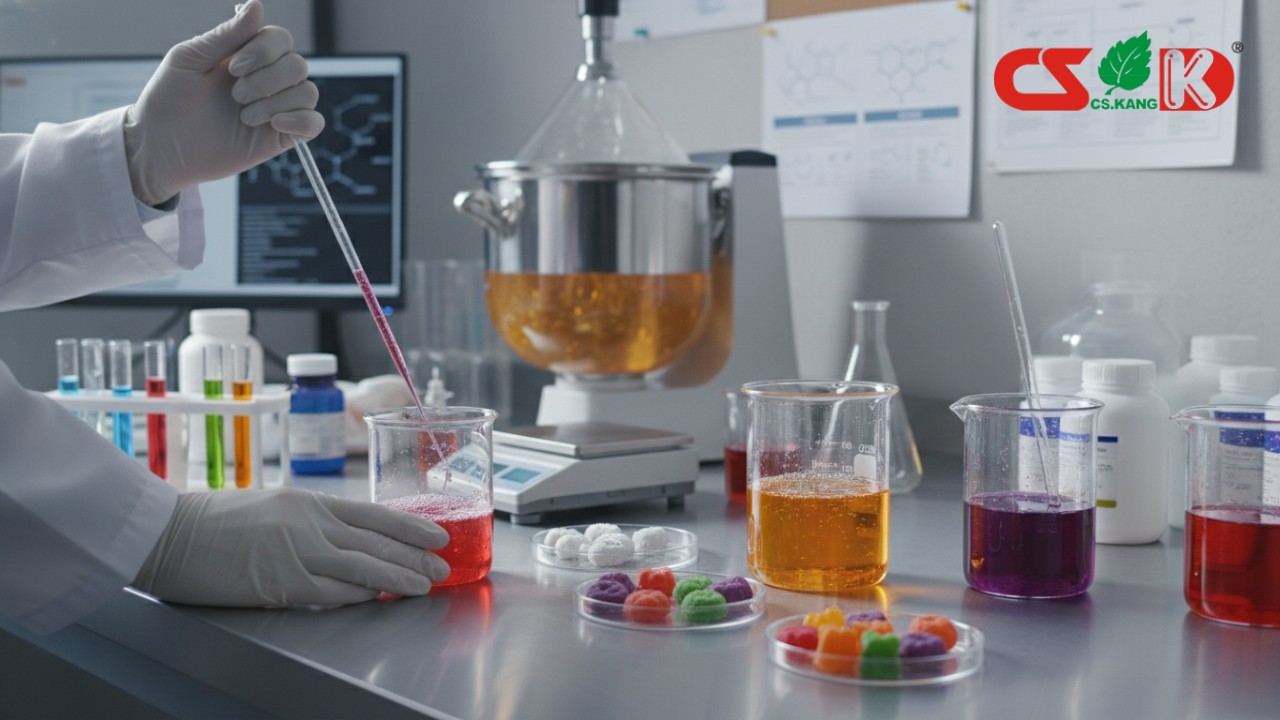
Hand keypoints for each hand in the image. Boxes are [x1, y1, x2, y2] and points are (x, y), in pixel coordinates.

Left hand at [124, 0, 323, 205]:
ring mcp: (276, 108)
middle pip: (297, 65)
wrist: (160, 148)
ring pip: (308, 92)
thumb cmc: (168, 99)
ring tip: (244, 116)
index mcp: (246, 55)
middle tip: (234, 97)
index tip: (233, 69)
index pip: (280, 39)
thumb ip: (226, 35)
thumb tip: (258, 4)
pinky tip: (273, 124)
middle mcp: (266, 79)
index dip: (265, 50)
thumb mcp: (190, 59)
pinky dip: (300, 120)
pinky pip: (314, 123)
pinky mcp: (281, 137)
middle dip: (267, 80)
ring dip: (276, 102)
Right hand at [133, 488, 450, 606]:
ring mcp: (299, 552)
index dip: (410, 527)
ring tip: (425, 585)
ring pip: (364, 566)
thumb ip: (310, 521)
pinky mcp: (283, 583)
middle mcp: (311, 523)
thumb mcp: (273, 506)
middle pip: (378, 541)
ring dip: (399, 577)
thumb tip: (347, 541)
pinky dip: (360, 595)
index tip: (436, 536)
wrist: (169, 533)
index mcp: (309, 501)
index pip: (374, 514)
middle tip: (442, 566)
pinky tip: (380, 598)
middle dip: (415, 555)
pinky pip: (333, 592)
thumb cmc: (213, 520)